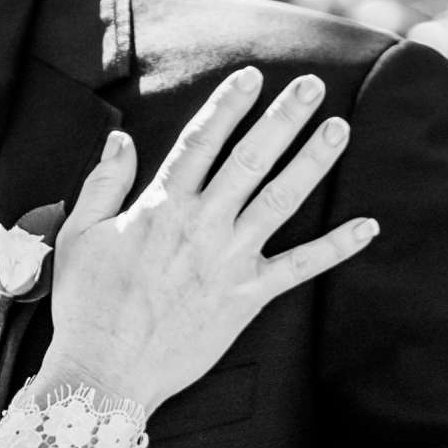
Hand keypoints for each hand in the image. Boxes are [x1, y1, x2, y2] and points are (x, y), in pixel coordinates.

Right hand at [43, 67, 377, 414]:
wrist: (105, 371)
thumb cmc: (87, 306)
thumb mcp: (80, 235)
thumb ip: (104, 183)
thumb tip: (119, 137)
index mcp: (161, 206)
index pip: (201, 141)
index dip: (228, 106)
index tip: (253, 76)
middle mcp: (202, 225)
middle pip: (250, 158)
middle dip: (283, 118)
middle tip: (312, 85)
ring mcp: (228, 261)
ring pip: (280, 199)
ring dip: (313, 161)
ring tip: (339, 127)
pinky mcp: (246, 298)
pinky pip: (299, 268)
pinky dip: (335, 247)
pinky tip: (368, 227)